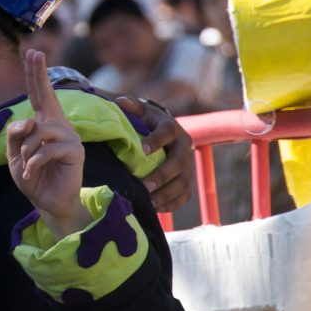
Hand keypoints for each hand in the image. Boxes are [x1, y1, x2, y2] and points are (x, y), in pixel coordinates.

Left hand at [7, 50, 90, 238]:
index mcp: (43, 123)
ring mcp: (69, 136)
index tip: (33, 52)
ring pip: (39, 130)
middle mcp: (58, 125)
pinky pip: (47, 148)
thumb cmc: (33, 176)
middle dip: (39, 73)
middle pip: (48, 95)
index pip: (38, 95)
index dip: (36, 74)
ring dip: (25, 149)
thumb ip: (14, 136)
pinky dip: (33, 162)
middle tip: (35, 52)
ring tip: (26, 164)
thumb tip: (28, 119)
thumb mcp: (13, 155)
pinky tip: (31, 171)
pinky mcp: (75, 151)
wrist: (48, 202)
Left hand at [115, 96, 193, 211]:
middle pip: (179, 162)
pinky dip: (173, 203)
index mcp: (171, 126)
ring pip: (184, 182)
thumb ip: (131, 106)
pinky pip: (185, 195)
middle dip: (162, 175)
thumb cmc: (144, 120)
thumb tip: (121, 102)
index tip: (141, 150)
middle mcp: (184, 144)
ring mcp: (188, 164)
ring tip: (149, 202)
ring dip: (167, 193)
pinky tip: (157, 208)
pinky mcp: (187, 179)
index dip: (156, 140)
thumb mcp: (138, 110)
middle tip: (144, 185)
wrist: (159, 130)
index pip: (166, 132)